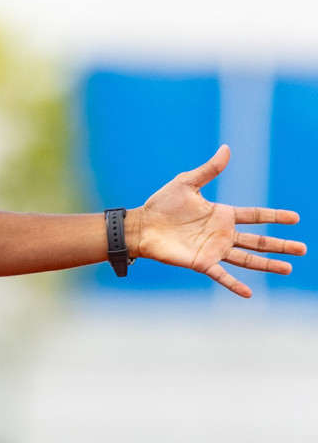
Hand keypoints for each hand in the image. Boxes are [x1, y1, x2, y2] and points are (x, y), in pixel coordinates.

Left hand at [136, 146, 304, 297]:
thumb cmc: (161, 204)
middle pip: (258, 241)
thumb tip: (226, 148)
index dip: (275, 216)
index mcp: (222, 214)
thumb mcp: (186, 183)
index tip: (296, 218)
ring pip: (247, 259)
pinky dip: (234, 284)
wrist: (141, 225)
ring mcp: (213, 249)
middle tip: (303, 249)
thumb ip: (209, 170)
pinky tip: (250, 293)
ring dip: (267, 264)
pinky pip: (221, 275)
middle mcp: (222, 234)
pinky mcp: (201, 262)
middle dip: (280, 245)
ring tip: (288, 268)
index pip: (255, 216)